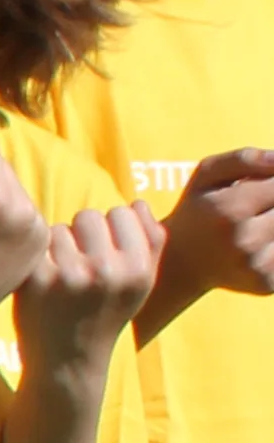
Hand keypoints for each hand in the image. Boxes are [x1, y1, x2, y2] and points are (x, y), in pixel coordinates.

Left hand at [20, 200, 162, 372]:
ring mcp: (69, 275)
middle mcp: (107, 271)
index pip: (124, 211)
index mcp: (139, 269)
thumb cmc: (106, 315)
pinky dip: (39, 257)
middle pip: (89, 215)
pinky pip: (37, 243)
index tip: (107, 250)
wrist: (68, 360)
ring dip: (59, 245)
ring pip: (60, 228)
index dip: (112, 228)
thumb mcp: (142, 284)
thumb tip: (139, 202)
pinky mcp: (36, 280)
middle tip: (81, 262)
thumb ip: (151, 242)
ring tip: (63, 274)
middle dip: (83, 234)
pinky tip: (44, 278)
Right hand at [159, 148, 273, 306]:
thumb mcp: (207, 175)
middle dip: (273, 206)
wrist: (178, 264)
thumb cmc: (198, 210)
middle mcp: (245, 240)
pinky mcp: (267, 283)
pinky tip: (258, 246)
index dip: (271, 184)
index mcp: (230, 209)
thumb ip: (245, 159)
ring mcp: (256, 266)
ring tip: (255, 226)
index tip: (258, 189)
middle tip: (253, 210)